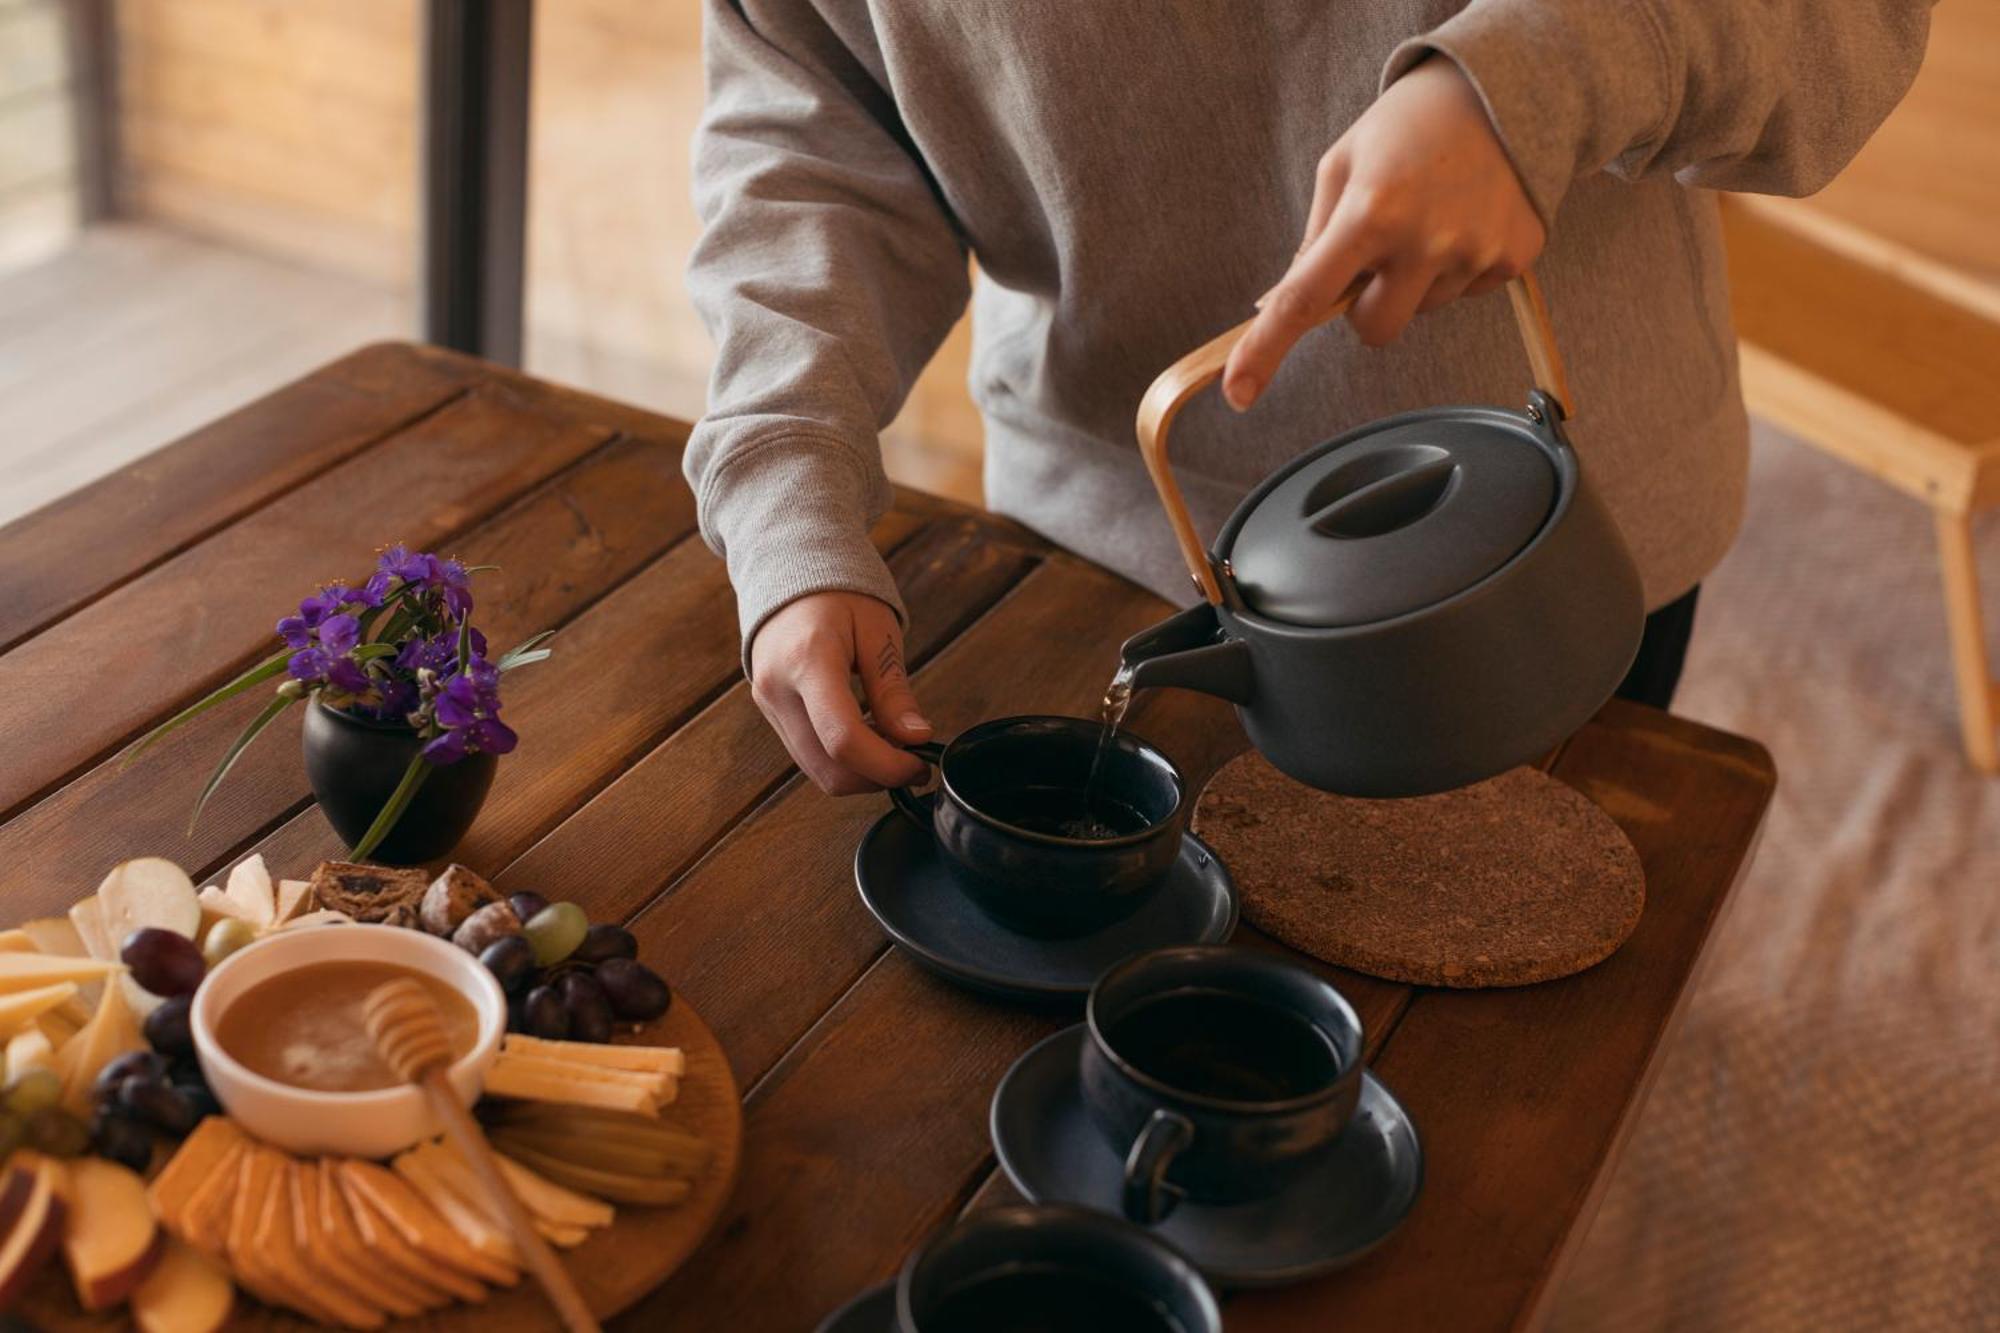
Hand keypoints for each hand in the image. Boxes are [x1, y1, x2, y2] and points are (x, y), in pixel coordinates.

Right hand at [749, 591, 932, 794]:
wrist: (788, 573)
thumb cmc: (838, 595)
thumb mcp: (877, 631)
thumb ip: (893, 689)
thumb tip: (915, 738)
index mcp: (807, 661)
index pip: (843, 738)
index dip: (886, 765)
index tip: (919, 763)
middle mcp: (777, 690)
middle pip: (827, 767)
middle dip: (876, 777)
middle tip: (913, 762)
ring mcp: (769, 705)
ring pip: (815, 770)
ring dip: (860, 774)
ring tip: (893, 747)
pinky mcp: (772, 713)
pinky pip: (808, 755)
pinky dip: (842, 761)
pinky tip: (868, 737)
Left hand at [1224, 57, 1544, 408]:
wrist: (1504, 87)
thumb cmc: (1406, 127)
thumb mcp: (1342, 166)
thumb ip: (1314, 239)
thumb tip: (1282, 303)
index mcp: (1369, 213)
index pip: (1306, 299)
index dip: (1267, 350)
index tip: (1238, 394)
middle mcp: (1425, 240)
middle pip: (1373, 329)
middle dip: (1365, 304)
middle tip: (1377, 251)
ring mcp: (1475, 252)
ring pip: (1421, 310)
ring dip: (1415, 278)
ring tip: (1430, 214)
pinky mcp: (1515, 258)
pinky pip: (1467, 293)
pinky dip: (1458, 267)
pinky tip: (1465, 216)